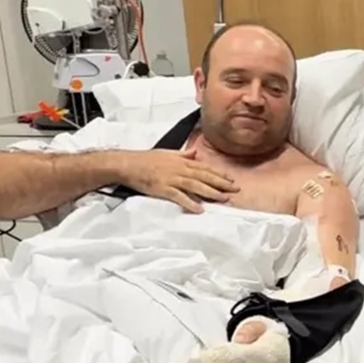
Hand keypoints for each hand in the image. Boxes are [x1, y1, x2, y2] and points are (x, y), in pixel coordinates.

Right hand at [118, 149, 239, 212]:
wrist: (128, 164)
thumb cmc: (147, 159)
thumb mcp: (168, 153)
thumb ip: (183, 154)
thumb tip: (195, 153)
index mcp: (182, 161)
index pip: (205, 168)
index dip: (219, 174)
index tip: (231, 180)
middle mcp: (180, 169)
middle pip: (205, 177)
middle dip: (221, 184)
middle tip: (235, 190)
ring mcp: (172, 179)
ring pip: (196, 186)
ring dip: (211, 192)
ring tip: (223, 199)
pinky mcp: (163, 189)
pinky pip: (179, 197)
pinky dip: (190, 203)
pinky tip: (200, 209)